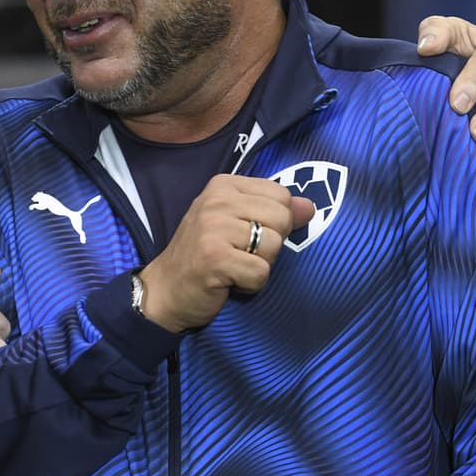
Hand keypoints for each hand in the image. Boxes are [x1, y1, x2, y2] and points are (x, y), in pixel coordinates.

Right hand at [139, 175, 315, 332]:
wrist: (166, 289)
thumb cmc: (204, 255)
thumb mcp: (237, 224)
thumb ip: (273, 211)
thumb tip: (310, 207)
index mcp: (223, 185)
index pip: (281, 194)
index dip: (275, 222)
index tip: (246, 234)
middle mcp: (217, 200)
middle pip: (282, 218)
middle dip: (270, 244)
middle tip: (241, 254)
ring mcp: (213, 228)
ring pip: (274, 245)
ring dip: (260, 265)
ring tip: (234, 266)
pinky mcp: (214, 257)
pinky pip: (261, 272)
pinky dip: (251, 284)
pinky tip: (229, 281)